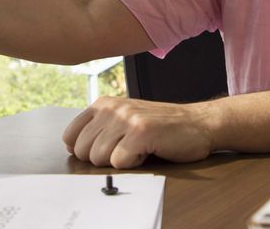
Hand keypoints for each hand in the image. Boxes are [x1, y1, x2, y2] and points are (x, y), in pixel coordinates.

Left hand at [62, 96, 213, 168]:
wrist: (198, 123)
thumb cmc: (161, 126)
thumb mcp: (125, 120)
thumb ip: (99, 129)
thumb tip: (72, 147)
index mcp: (103, 104)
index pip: (70, 137)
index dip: (85, 151)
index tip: (106, 150)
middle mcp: (111, 108)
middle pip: (83, 151)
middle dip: (103, 159)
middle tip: (126, 149)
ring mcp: (126, 118)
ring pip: (98, 158)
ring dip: (120, 161)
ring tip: (138, 149)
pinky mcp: (141, 132)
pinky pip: (119, 162)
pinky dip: (134, 164)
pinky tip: (148, 151)